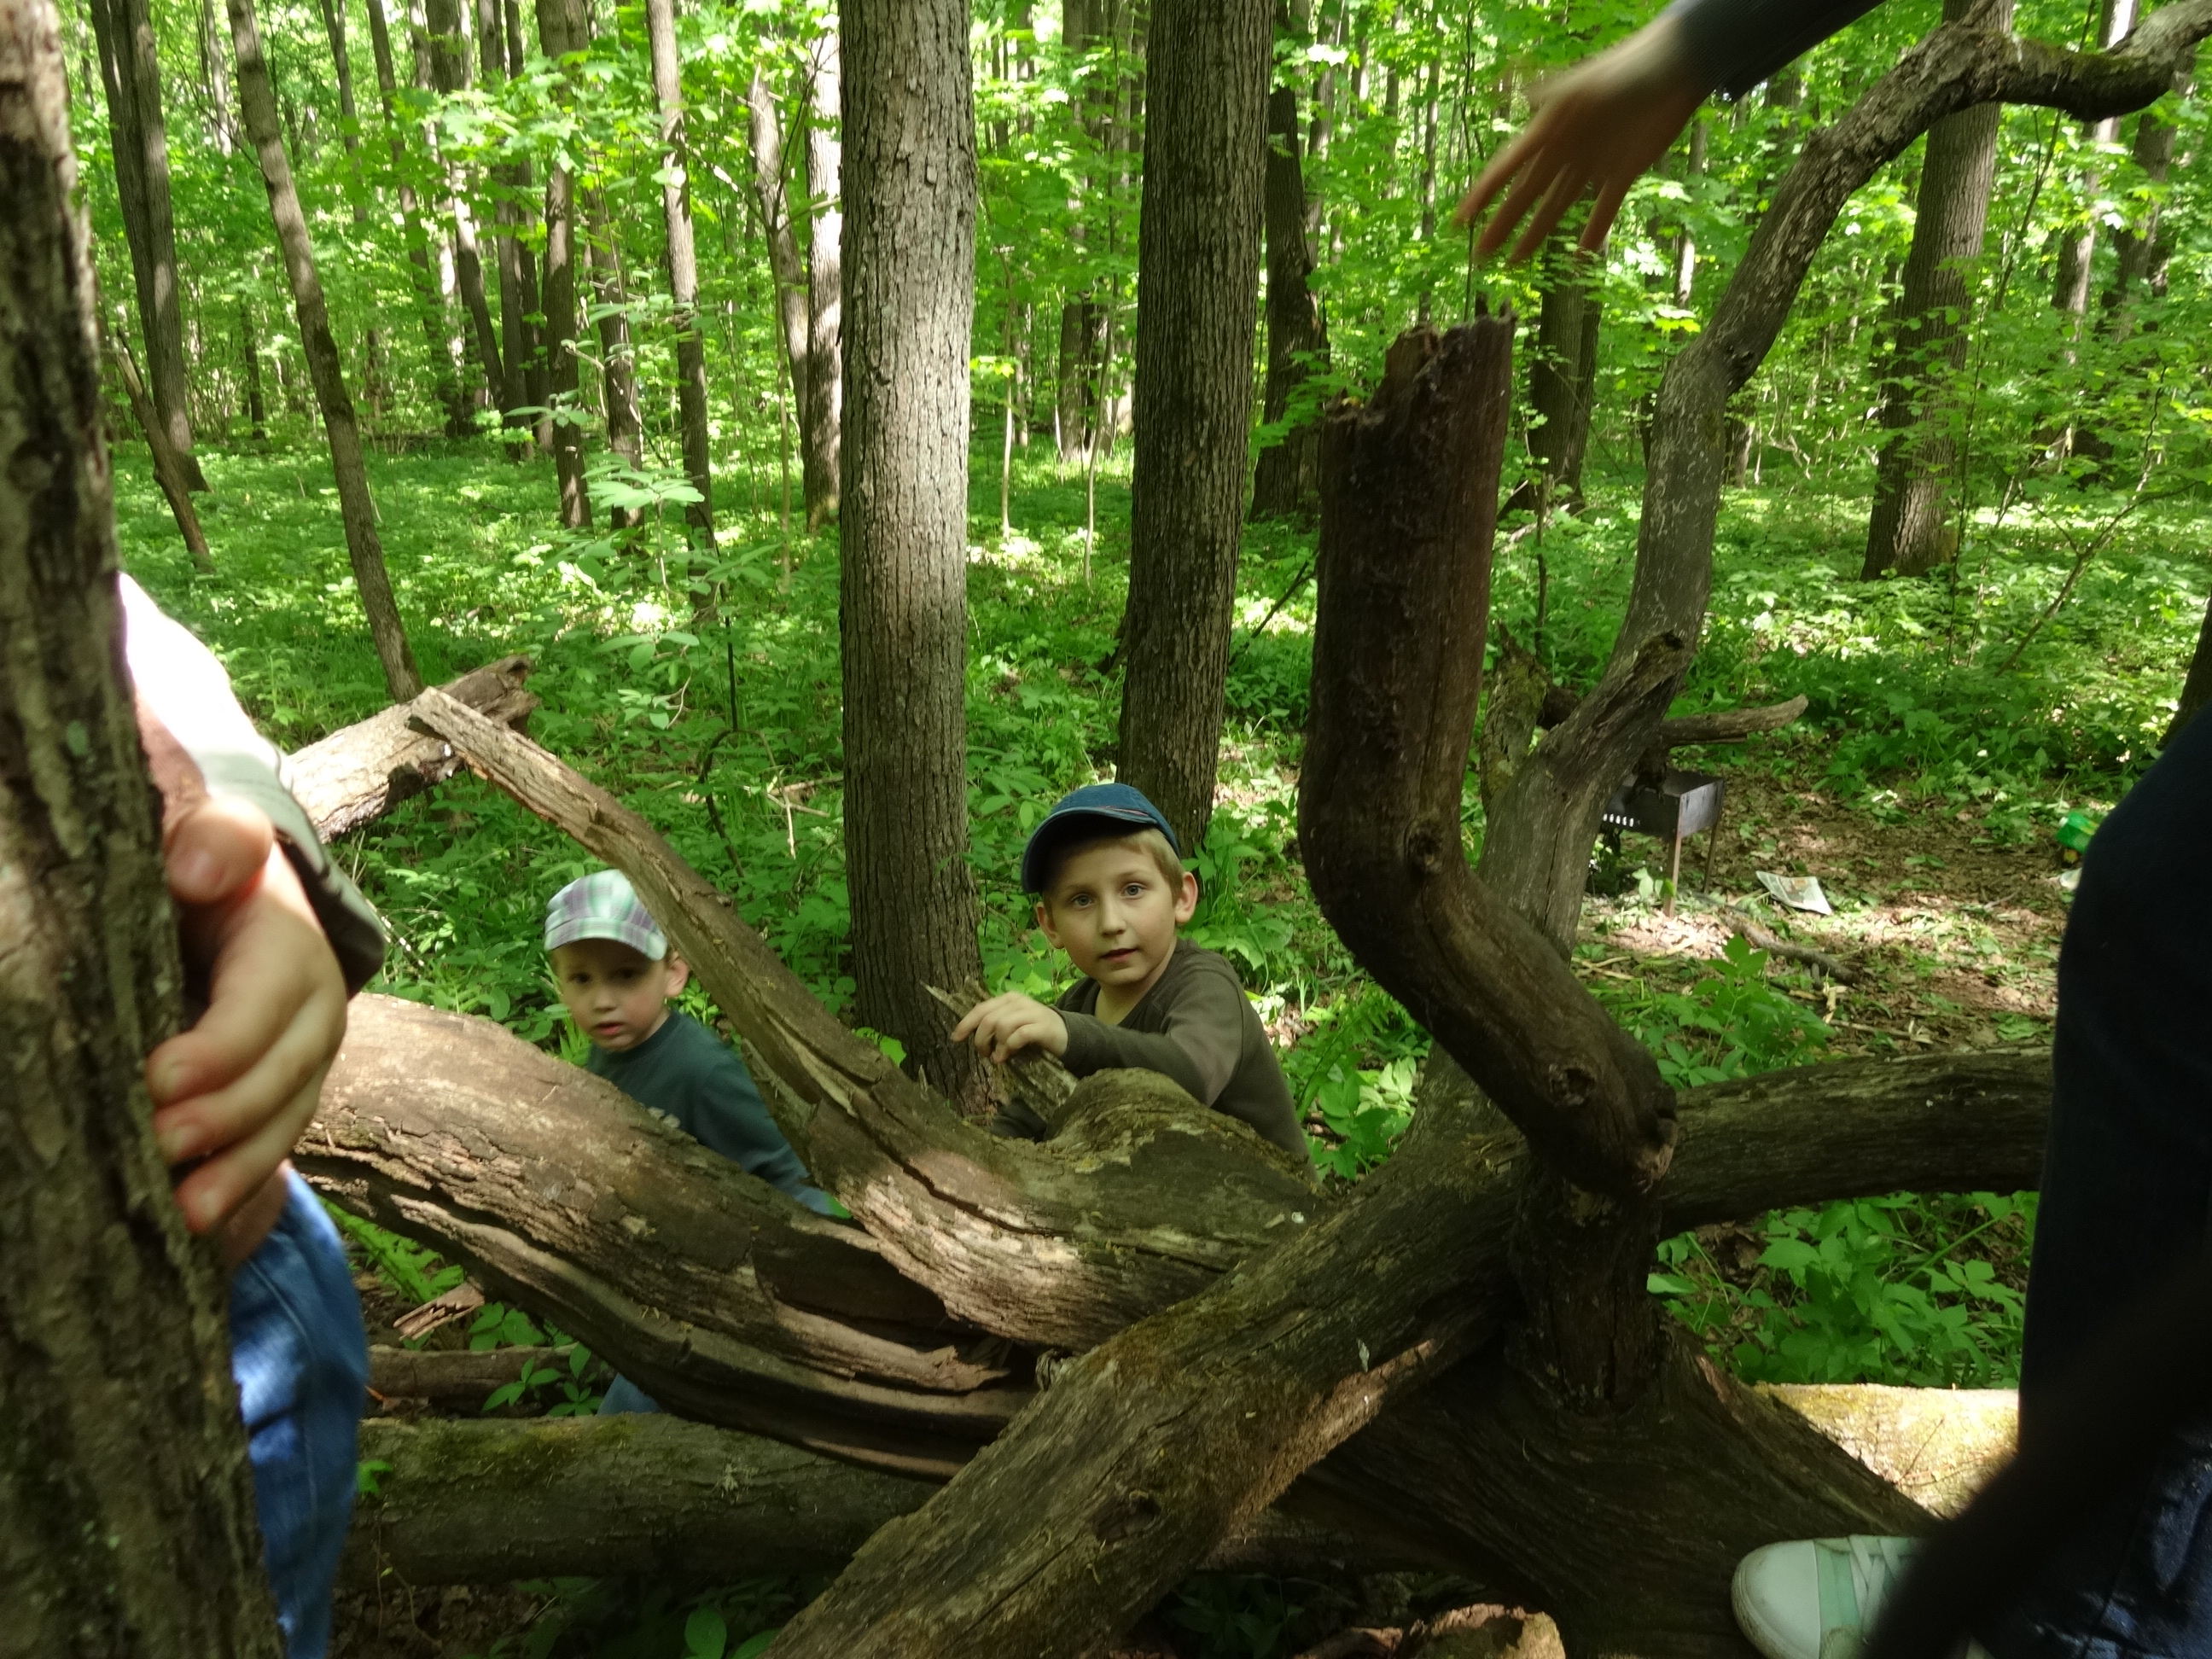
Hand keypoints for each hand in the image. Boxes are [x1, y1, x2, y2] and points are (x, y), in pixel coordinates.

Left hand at [146, 794, 347, 1257]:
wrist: (239, 901)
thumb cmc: (205, 867)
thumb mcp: (214, 838)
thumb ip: (215, 838)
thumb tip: (195, 868)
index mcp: (292, 948)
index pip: (263, 1004)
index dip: (219, 1047)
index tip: (156, 1079)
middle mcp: (314, 1012)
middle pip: (282, 1075)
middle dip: (222, 1118)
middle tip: (154, 1144)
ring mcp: (304, 1062)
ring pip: (284, 1123)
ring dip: (236, 1170)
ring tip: (183, 1212)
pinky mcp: (284, 1097)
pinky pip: (271, 1145)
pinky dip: (236, 1184)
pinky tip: (192, 1219)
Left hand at [951, 992, 1067, 1064]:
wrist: (1065, 1034)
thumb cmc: (1033, 1030)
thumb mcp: (1012, 1025)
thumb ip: (994, 1026)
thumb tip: (972, 1037)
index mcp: (1008, 999)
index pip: (981, 1009)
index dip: (966, 1023)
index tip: (956, 1038)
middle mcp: (1018, 1002)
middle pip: (989, 1019)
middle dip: (981, 1040)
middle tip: (985, 1054)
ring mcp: (1032, 1013)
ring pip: (1002, 1026)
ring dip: (997, 1045)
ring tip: (999, 1057)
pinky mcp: (1043, 1026)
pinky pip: (1019, 1035)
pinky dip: (1010, 1047)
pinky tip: (1009, 1055)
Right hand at [1454, 16, 1706, 262]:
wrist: (1676, 69)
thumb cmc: (1627, 69)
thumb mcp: (1585, 83)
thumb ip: (1555, 97)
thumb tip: (1524, 95)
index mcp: (1550, 130)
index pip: (1509, 167)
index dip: (1484, 193)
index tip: (1462, 219)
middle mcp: (1566, 151)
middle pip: (1527, 194)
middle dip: (1503, 223)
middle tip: (1481, 253)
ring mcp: (1594, 163)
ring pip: (1558, 206)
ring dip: (1537, 233)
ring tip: (1517, 261)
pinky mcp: (1625, 171)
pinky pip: (1605, 209)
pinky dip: (1593, 233)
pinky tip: (1579, 256)